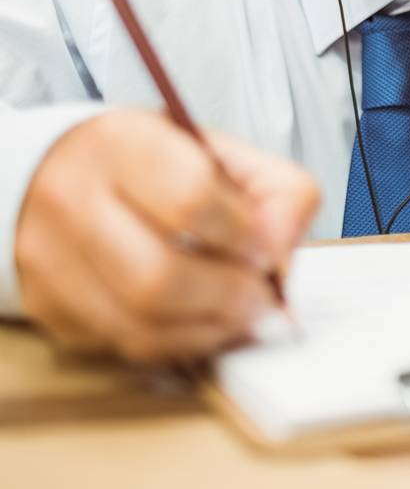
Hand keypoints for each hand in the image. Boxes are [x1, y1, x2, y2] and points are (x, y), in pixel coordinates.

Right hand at [15, 110, 319, 363]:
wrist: (53, 171)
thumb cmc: (148, 163)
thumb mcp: (216, 149)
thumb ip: (274, 189)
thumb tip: (282, 253)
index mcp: (119, 143)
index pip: (191, 199)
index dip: (243, 235)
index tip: (267, 248)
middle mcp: (71, 199)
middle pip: (159, 277)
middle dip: (229, 298)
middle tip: (263, 299)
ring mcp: (50, 260)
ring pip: (140, 326)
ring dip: (209, 330)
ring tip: (241, 315)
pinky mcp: (49, 308)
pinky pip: (124, 346)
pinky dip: (178, 343)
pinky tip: (201, 322)